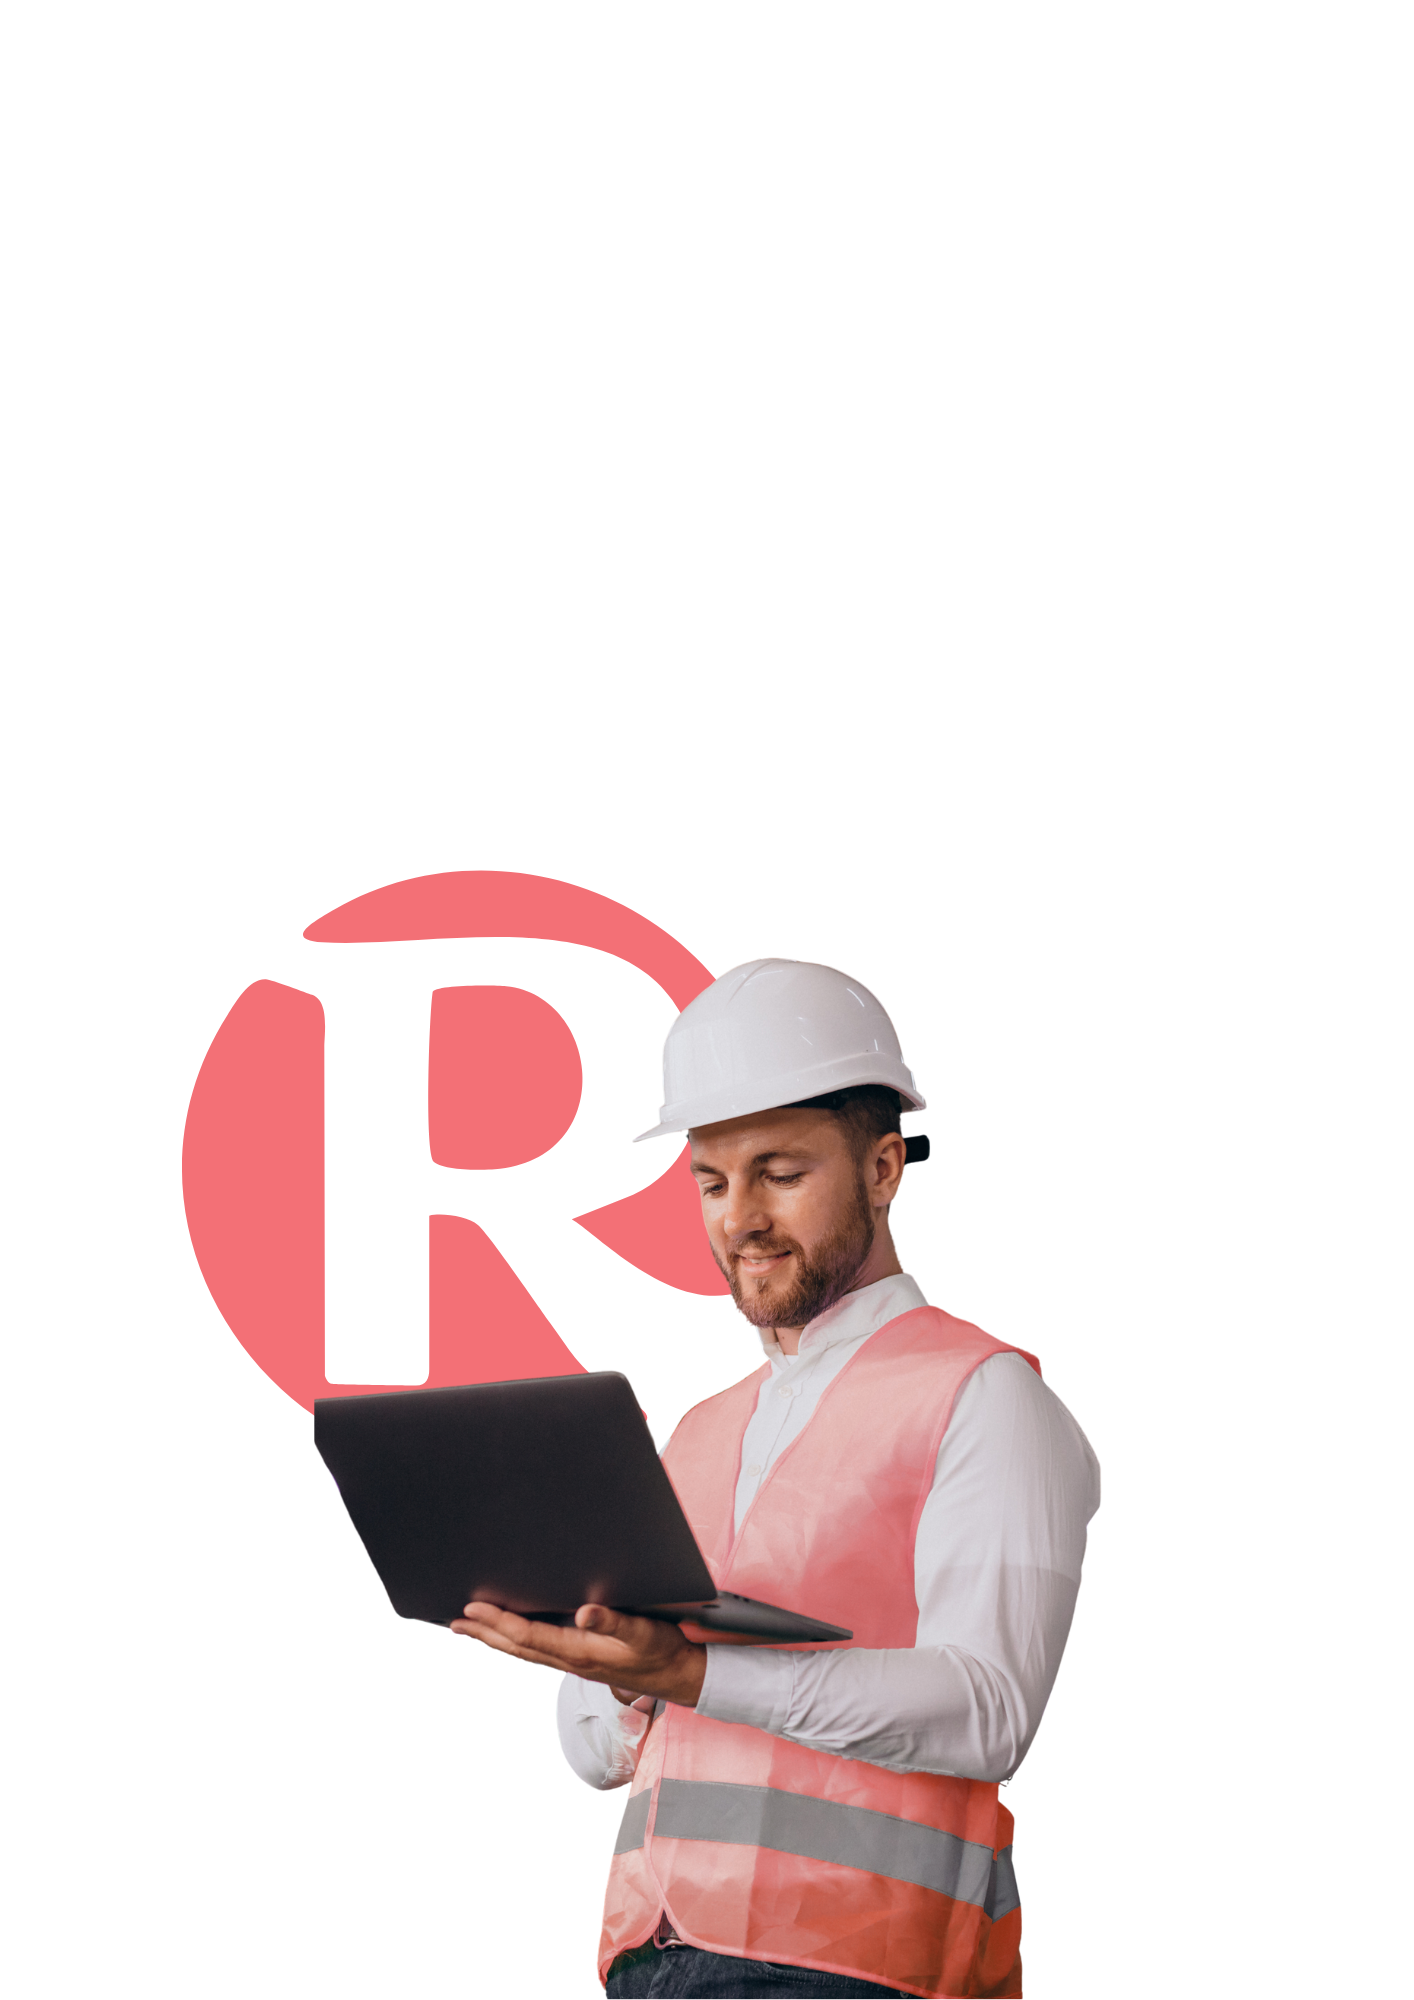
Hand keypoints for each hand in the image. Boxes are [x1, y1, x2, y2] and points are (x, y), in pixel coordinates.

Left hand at [449, 1602, 708, 1707]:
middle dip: (484, 1632)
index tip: (472, 1607)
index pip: (528, 1636)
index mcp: (579, 1651)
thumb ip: (614, 1622)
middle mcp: (569, 1659)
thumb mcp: (643, 1632)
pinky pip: (537, 1650)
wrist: (678, 1675)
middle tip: (454, 1620)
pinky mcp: (579, 1658)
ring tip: (470, 1627)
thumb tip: (583, 1612)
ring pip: (523, 1650)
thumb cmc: (661, 1650)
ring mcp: (572, 1661)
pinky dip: (516, 1641)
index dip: (498, 1621)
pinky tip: (510, 1633)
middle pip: (516, 1646)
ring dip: (495, 1638)